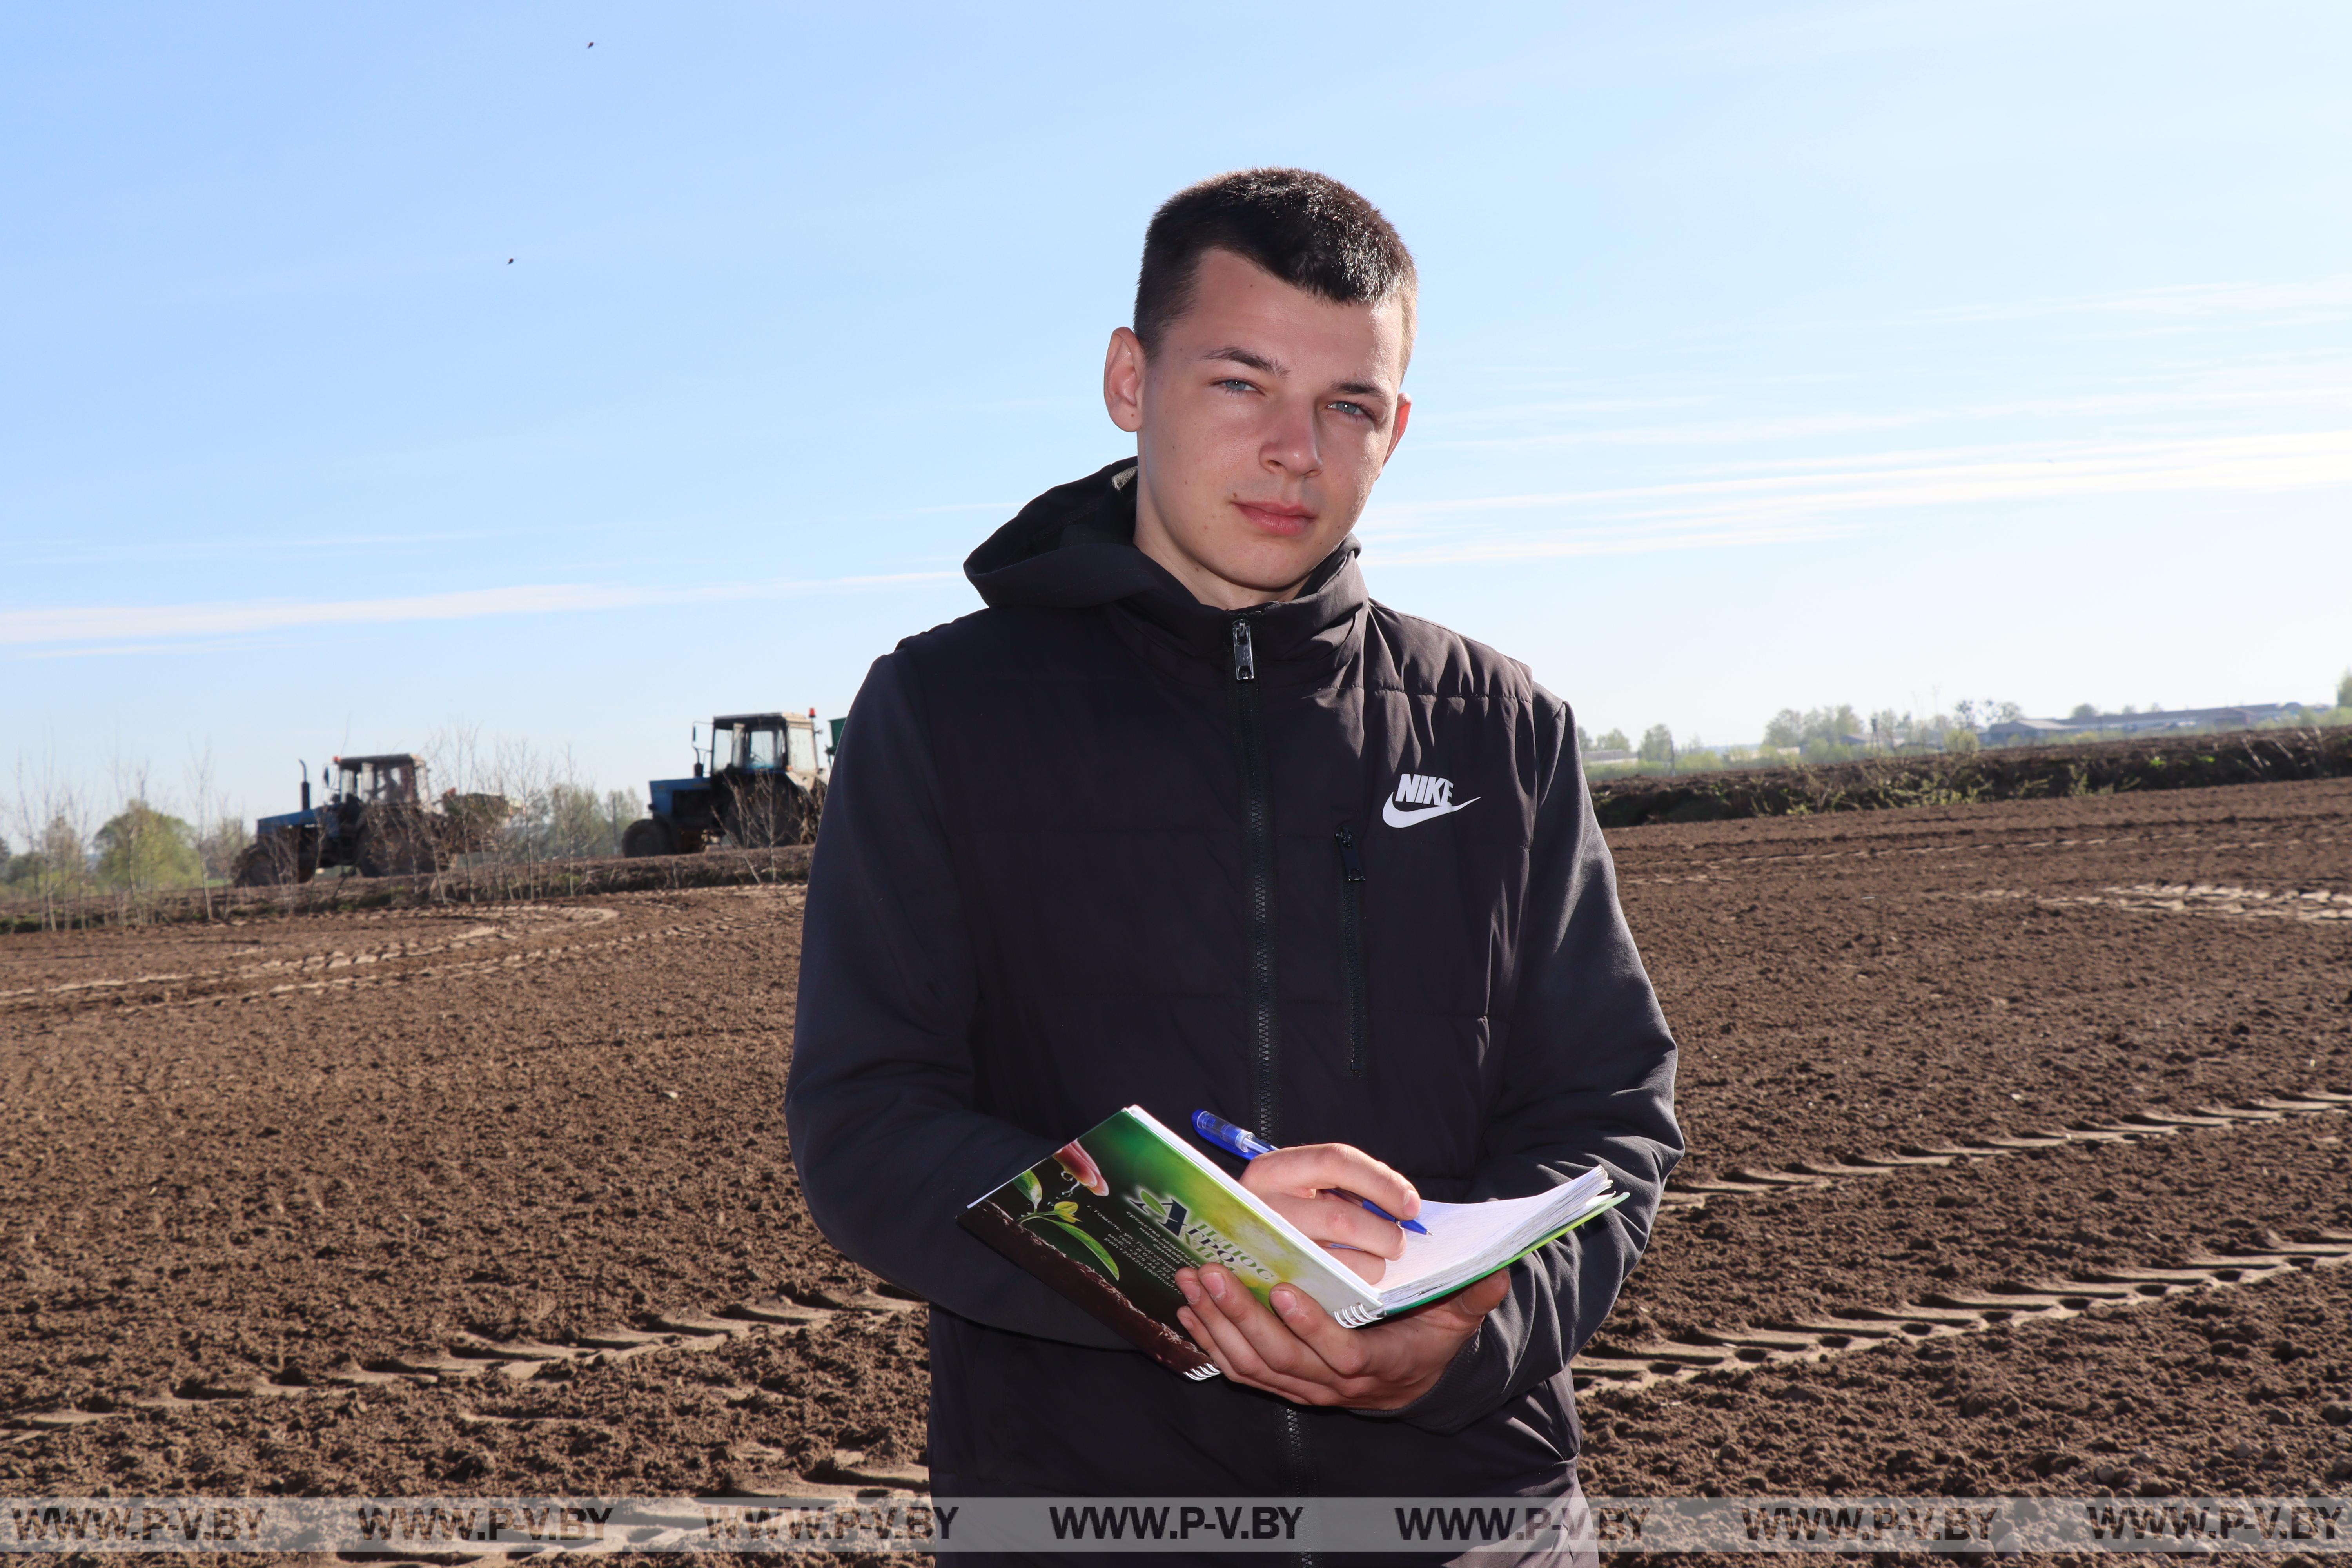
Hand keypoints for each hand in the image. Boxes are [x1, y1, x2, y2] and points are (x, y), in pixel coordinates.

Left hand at [1175, 1262, 1509, 1408]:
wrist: (1409, 1381)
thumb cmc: (1430, 1336)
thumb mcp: (1458, 1316)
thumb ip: (1474, 1292)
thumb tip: (1499, 1268)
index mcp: (1376, 1366)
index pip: (1340, 1356)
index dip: (1312, 1328)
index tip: (1285, 1291)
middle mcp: (1333, 1386)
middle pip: (1281, 1360)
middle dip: (1242, 1315)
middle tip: (1212, 1272)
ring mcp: (1302, 1388)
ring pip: (1252, 1365)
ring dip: (1217, 1324)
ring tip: (1192, 1280)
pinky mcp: (1280, 1384)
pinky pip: (1238, 1370)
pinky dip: (1210, 1342)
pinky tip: (1187, 1309)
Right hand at [1237, 1142, 1418, 1283]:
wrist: (1235, 1247)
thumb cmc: (1290, 1212)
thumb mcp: (1309, 1186)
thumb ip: (1350, 1186)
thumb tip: (1406, 1203)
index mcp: (1274, 1169)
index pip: (1336, 1161)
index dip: (1381, 1181)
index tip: (1411, 1205)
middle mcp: (1261, 1206)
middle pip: (1341, 1219)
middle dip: (1383, 1234)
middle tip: (1398, 1242)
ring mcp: (1264, 1250)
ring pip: (1338, 1262)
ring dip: (1372, 1265)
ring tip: (1377, 1261)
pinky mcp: (1271, 1288)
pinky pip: (1327, 1291)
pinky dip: (1354, 1286)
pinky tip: (1358, 1279)